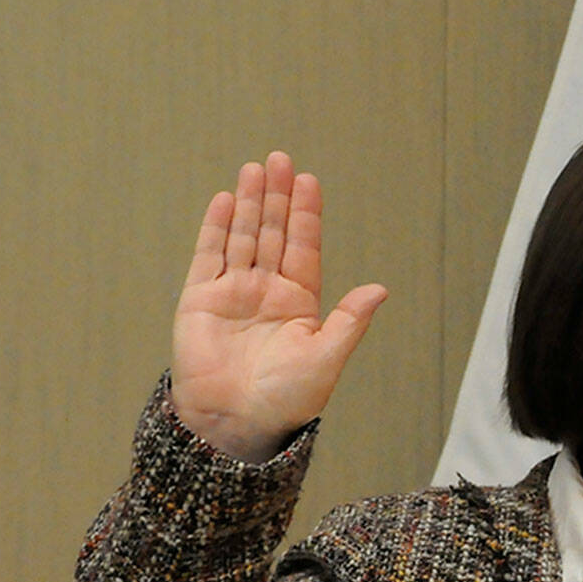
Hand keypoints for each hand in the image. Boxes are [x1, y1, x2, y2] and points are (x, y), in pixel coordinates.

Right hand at [171, 152, 387, 461]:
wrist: (236, 423)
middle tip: (281, 159)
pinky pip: (209, 256)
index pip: (304, 248)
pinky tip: (226, 200)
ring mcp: (232, 293)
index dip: (306, 214)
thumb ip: (350, 321)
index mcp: (299, 302)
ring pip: (243, 237)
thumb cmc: (286, 398)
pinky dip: (217, 228)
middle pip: (273, 233)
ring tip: (255, 168)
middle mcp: (266, 291)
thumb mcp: (326, 358)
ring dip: (250, 203)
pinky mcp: (201, 300)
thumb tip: (381, 289)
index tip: (310, 181)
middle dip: (278, 197)